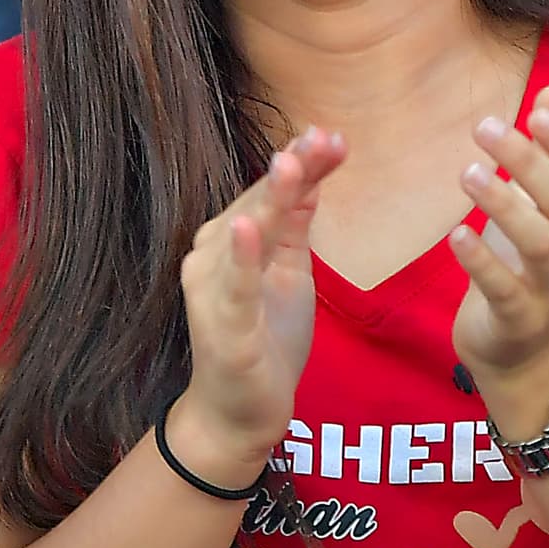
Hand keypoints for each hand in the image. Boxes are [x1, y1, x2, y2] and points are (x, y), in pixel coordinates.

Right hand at [175, 127, 345, 475]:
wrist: (242, 410)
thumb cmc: (265, 337)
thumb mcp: (290, 271)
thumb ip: (295, 224)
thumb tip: (313, 171)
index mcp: (232, 241)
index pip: (271, 193)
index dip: (302, 163)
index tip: (335, 137)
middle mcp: (212, 256)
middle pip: (258, 203)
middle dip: (292, 170)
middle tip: (324, 137)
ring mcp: (213, 290)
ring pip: (245, 235)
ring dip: (267, 199)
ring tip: (290, 162)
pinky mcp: (222, 327)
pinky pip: (233, 287)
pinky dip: (240, 257)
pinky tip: (246, 227)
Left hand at [450, 85, 548, 431]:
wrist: (525, 346)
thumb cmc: (531, 259)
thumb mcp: (546, 203)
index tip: (536, 110)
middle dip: (529, 162)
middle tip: (484, 128)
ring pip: (540, 244)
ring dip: (504, 205)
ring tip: (468, 172)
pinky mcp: (521, 319)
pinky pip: (505, 289)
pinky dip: (480, 260)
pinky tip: (455, 233)